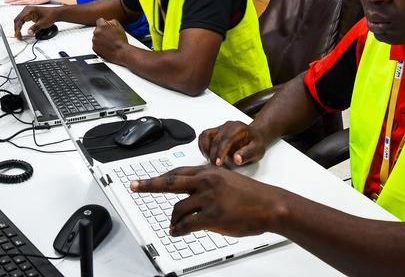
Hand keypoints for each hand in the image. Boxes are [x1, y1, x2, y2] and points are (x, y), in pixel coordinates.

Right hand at [13, 5, 59, 38]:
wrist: (55, 13)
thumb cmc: (50, 15)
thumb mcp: (42, 23)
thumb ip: (35, 28)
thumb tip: (29, 32)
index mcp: (29, 10)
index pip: (19, 19)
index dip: (17, 28)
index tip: (18, 35)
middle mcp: (27, 10)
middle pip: (17, 20)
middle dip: (17, 29)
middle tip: (18, 37)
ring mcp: (27, 12)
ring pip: (19, 20)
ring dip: (18, 28)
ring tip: (19, 35)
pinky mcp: (29, 15)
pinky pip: (22, 20)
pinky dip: (21, 26)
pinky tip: (21, 31)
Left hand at [92, 18, 127, 63]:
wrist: (120, 52)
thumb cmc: (120, 41)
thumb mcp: (119, 26)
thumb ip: (111, 21)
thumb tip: (108, 21)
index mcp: (102, 26)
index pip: (99, 21)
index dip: (104, 23)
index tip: (106, 27)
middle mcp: (96, 32)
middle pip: (97, 29)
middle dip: (102, 32)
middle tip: (109, 36)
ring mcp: (94, 40)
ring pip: (96, 37)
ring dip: (100, 38)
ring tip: (108, 42)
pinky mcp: (94, 47)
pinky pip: (95, 44)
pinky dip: (99, 45)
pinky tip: (106, 46)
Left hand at [131, 165, 284, 237]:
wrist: (270, 204)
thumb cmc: (251, 195)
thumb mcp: (227, 180)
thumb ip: (207, 185)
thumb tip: (189, 197)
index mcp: (208, 171)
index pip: (177, 172)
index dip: (159, 178)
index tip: (143, 180)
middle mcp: (206, 181)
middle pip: (169, 182)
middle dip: (148, 185)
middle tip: (134, 187)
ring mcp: (209, 198)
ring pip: (178, 209)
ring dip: (173, 220)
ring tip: (174, 227)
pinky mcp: (213, 215)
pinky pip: (187, 224)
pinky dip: (179, 230)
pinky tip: (177, 232)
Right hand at [199, 121, 268, 167]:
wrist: (255, 137)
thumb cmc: (256, 144)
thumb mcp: (257, 151)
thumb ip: (247, 154)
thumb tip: (237, 159)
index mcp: (238, 128)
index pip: (225, 138)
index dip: (220, 151)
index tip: (218, 163)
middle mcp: (228, 126)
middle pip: (214, 138)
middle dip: (212, 153)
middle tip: (214, 166)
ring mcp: (220, 128)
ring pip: (205, 135)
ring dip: (205, 149)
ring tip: (210, 160)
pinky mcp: (215, 132)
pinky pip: (204, 136)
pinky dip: (203, 146)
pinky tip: (208, 155)